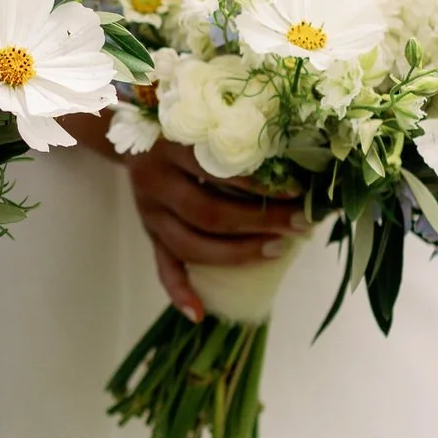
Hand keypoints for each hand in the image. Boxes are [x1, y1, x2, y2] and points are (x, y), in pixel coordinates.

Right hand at [126, 140, 304, 322]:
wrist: (133, 137)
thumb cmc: (187, 130)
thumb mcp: (205, 123)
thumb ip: (238, 143)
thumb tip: (303, 167)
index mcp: (172, 147)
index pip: (220, 170)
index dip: (261, 186)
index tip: (299, 192)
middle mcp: (156, 181)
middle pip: (208, 213)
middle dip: (260, 223)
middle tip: (299, 225)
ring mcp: (150, 212)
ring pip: (189, 245)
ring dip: (237, 255)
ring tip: (277, 251)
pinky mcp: (149, 233)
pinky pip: (162, 268)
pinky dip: (180, 293)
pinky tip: (200, 313)